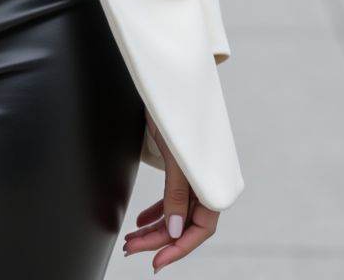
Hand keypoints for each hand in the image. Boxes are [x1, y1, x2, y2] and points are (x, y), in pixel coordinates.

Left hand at [123, 113, 218, 268]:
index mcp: (212, 182)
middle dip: (158, 240)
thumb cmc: (176, 114)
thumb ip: (177, 194)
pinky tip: (142, 221)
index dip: (180, 249)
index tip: (156, 262)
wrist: (168, 82)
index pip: (201, 229)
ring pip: (176, 212)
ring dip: (154, 228)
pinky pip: (172, 198)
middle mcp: (206, 182)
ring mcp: (194, 175)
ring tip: (131, 239)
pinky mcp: (180, 166)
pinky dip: (157, 211)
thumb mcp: (175, 156)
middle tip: (130, 248)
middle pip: (184, 224)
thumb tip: (176, 230)